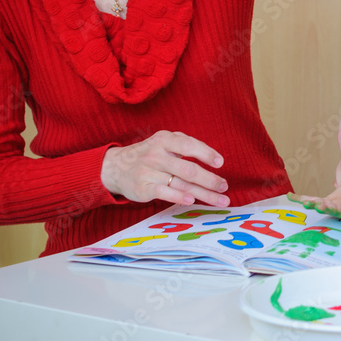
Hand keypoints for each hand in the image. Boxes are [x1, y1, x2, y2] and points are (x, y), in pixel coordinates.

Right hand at [101, 130, 228, 206]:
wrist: (116, 167)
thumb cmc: (149, 154)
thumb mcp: (163, 142)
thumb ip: (185, 145)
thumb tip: (213, 159)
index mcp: (164, 139)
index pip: (188, 145)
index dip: (206, 153)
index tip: (220, 163)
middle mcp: (157, 155)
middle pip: (188, 169)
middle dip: (210, 180)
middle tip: (224, 186)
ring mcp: (149, 172)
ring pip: (181, 184)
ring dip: (204, 193)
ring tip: (220, 199)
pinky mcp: (143, 188)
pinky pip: (165, 193)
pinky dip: (179, 197)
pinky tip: (192, 200)